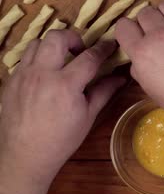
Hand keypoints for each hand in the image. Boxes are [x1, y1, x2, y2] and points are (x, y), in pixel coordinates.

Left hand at [0, 31, 124, 182]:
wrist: (25, 155)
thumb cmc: (62, 139)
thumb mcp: (88, 116)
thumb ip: (103, 91)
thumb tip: (121, 77)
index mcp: (66, 84)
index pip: (89, 56)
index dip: (104, 48)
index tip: (111, 45)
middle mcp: (42, 74)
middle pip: (57, 37)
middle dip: (73, 38)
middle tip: (81, 51)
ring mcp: (23, 75)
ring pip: (37, 43)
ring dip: (53, 46)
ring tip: (62, 60)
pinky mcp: (11, 80)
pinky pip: (25, 59)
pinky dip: (39, 59)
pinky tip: (46, 75)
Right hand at [115, 1, 163, 128]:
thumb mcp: (150, 88)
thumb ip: (140, 68)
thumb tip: (139, 58)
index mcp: (142, 51)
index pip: (123, 25)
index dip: (128, 31)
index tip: (135, 37)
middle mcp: (160, 34)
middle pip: (145, 12)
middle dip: (148, 22)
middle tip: (158, 34)